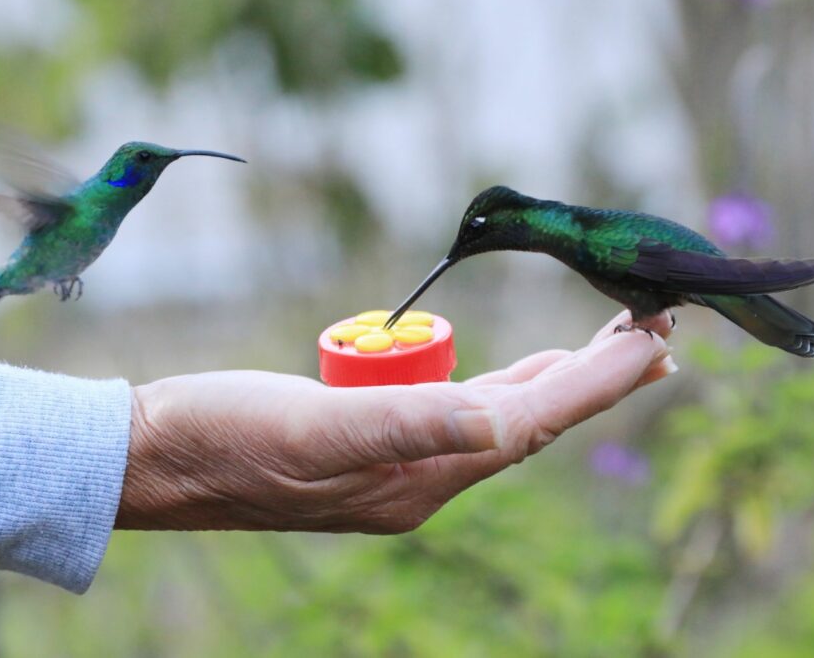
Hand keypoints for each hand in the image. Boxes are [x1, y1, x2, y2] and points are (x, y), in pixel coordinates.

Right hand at [115, 311, 674, 532]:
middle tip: (653, 335)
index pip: (528, 425)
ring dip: (555, 383)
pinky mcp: (371, 441)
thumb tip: (495, 425)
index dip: (595, 384)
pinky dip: (502, 386)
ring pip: (498, 419)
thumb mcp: (308, 430)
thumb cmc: (222, 437)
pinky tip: (518, 372)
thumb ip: (402, 428)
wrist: (157, 456)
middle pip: (527, 424)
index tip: (656, 343)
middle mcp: (418, 478)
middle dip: (593, 380)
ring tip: (607, 351)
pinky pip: (459, 413)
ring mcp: (396, 462)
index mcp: (415, 479)